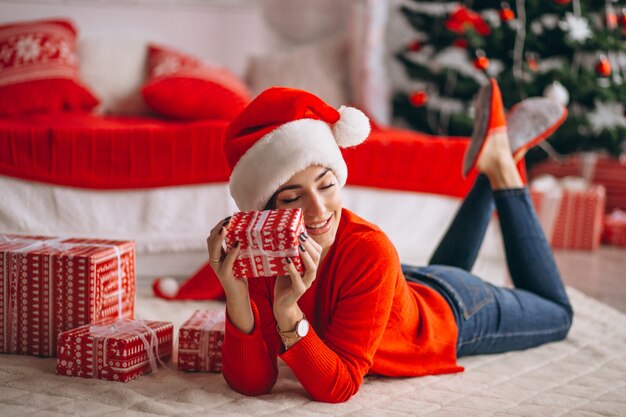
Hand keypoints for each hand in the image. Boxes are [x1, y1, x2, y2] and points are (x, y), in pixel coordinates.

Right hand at [207, 217, 252, 332]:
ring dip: (220, 236)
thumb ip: (237, 249)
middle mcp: (214, 261)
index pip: (212, 237)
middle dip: (218, 228)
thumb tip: (248, 232)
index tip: (228, 217)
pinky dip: (232, 251)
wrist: (239, 296)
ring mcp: (218, 268)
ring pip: (214, 249)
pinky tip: (237, 243)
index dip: (218, 226)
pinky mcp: (225, 275)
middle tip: (228, 219)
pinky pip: (227, 261)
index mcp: (216, 256)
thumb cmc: (240, 276)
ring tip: (227, 226)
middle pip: (210, 240)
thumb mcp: (238, 259)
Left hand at [273, 232, 321, 329]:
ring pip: (312, 268)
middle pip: (316, 257)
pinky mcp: (299, 290)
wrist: (282, 303)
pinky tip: (287, 260)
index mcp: (310, 267)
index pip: (317, 251)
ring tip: (298, 246)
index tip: (302, 231)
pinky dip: (293, 269)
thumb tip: (282, 237)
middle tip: (300, 236)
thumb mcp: (288, 266)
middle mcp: (311, 274)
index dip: (311, 241)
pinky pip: (298, 279)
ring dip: (305, 256)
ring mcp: (306, 283)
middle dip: (309, 245)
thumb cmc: (284, 282)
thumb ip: (288, 255)